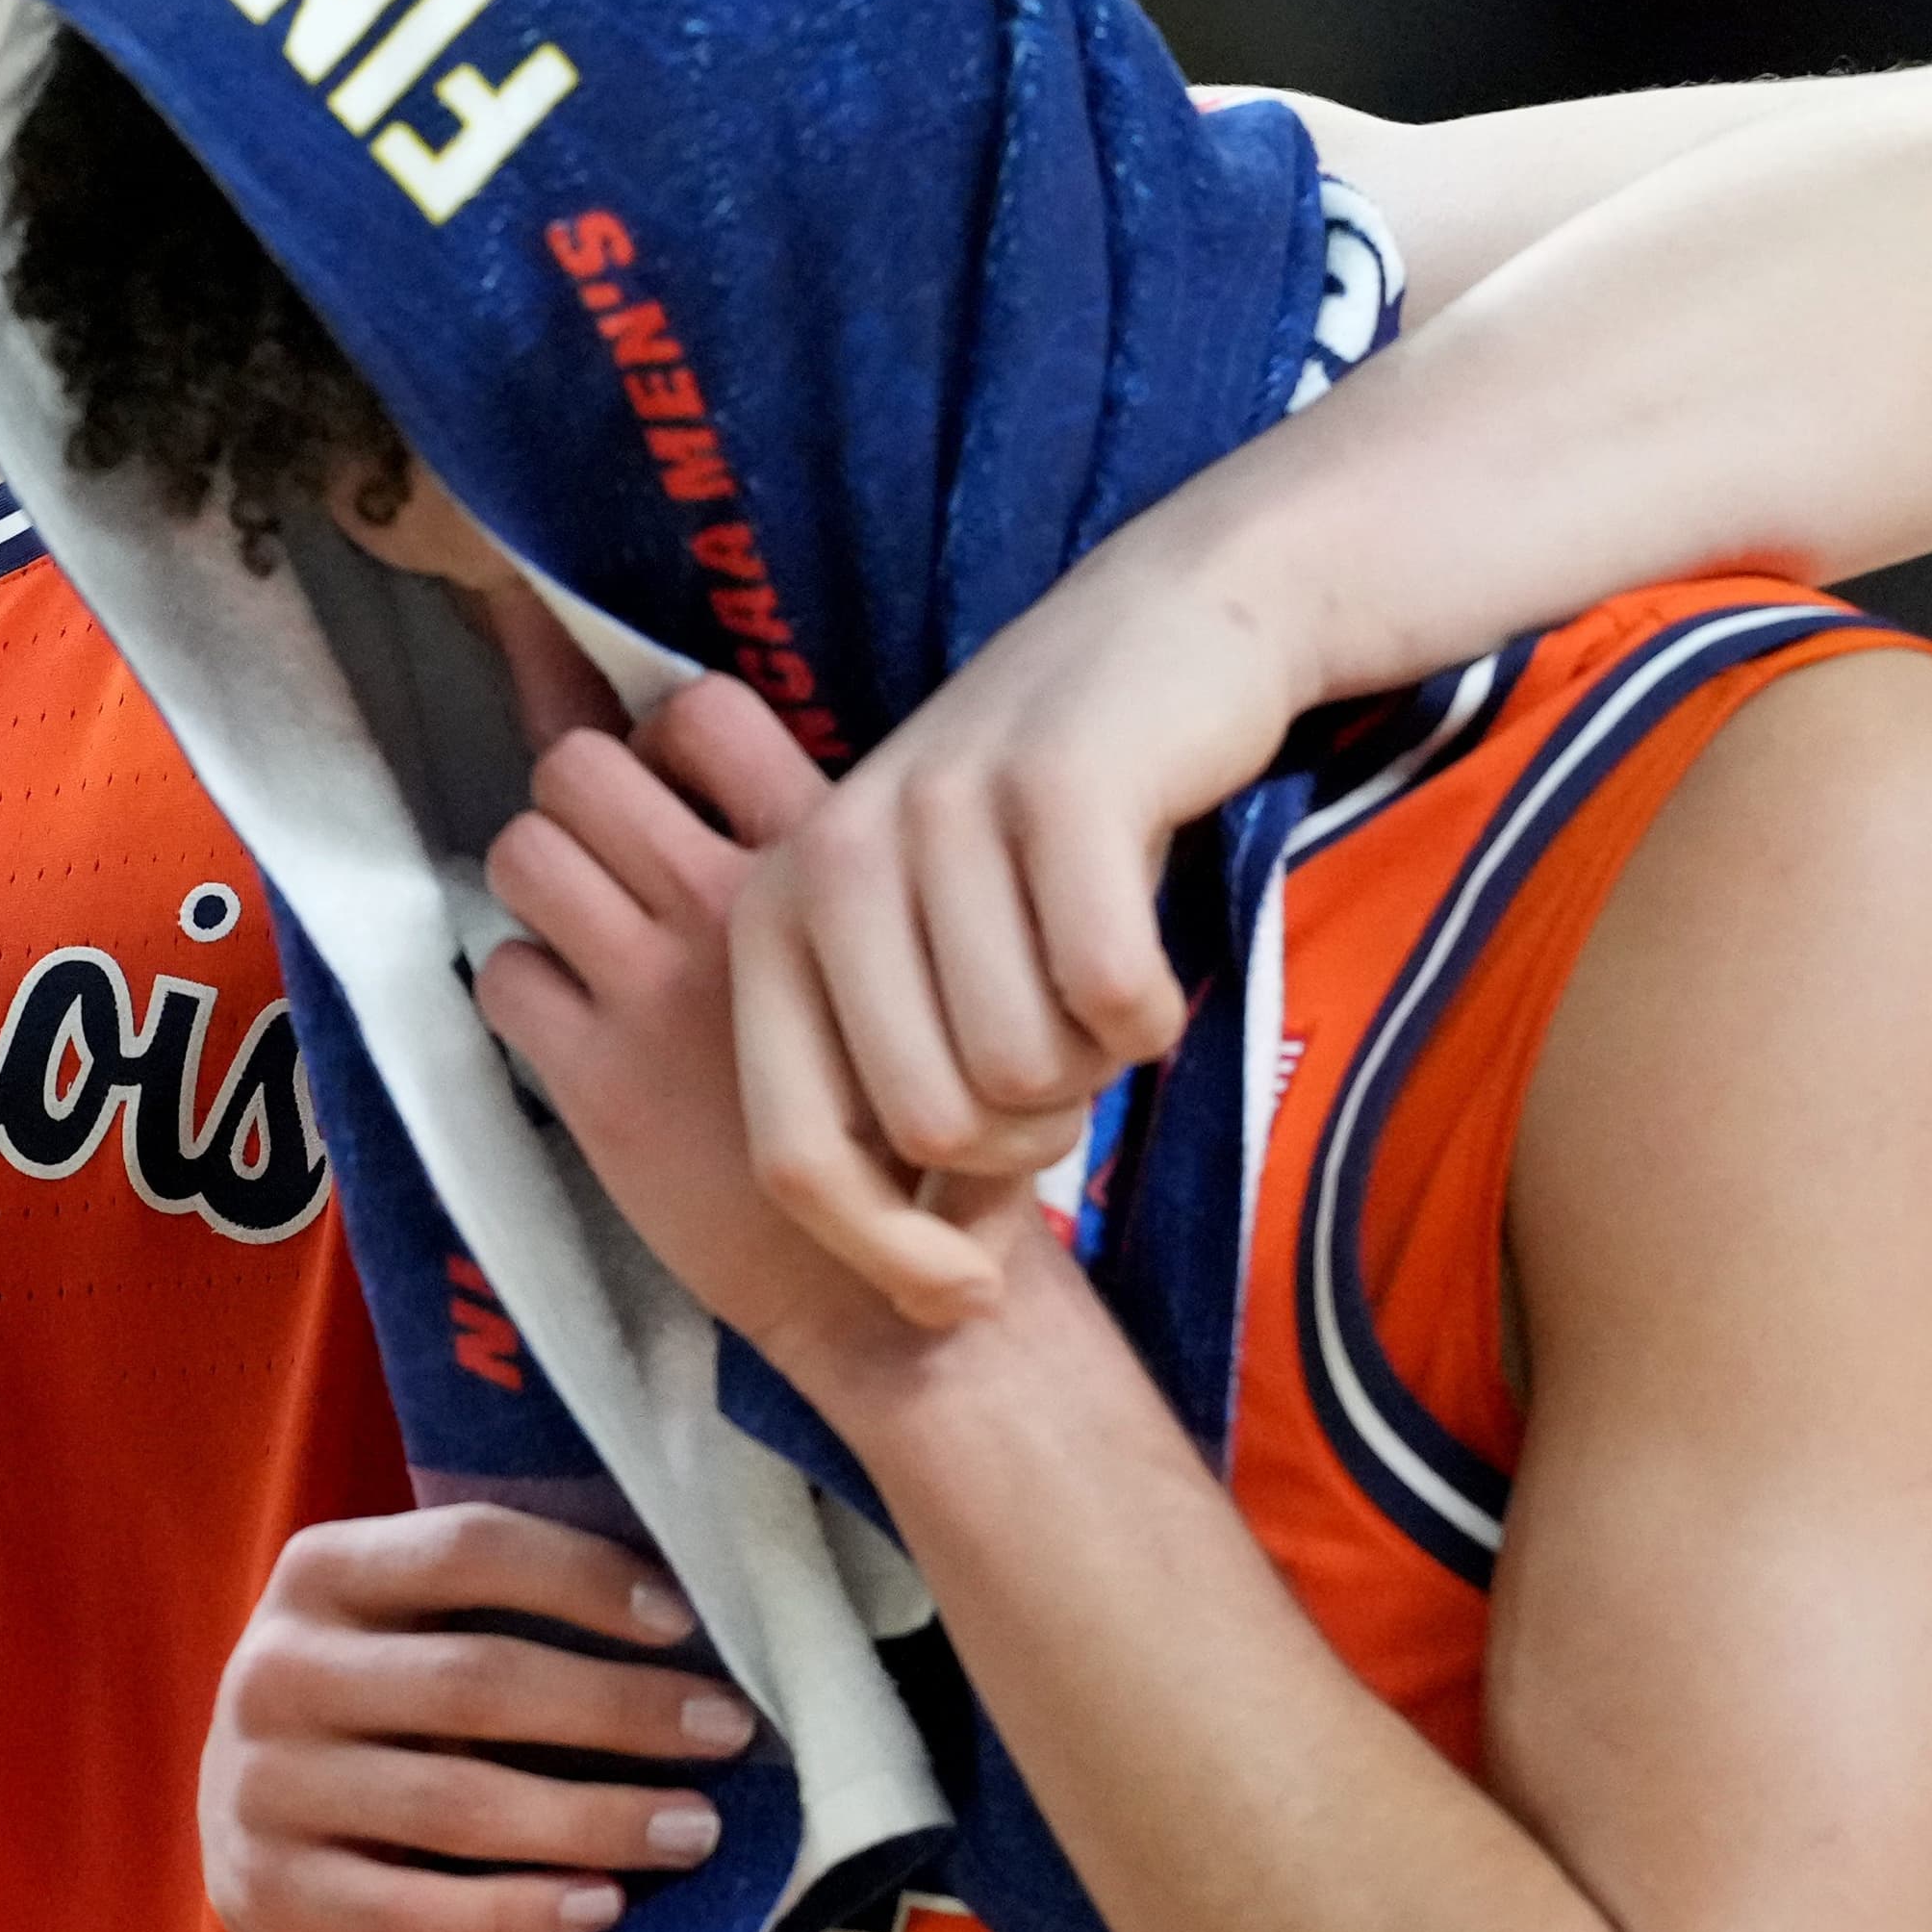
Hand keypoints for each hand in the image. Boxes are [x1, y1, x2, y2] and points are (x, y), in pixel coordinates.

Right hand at [201, 1501, 757, 1931]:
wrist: (249, 1827)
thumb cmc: (373, 1707)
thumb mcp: (404, 1629)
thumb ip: (500, 1608)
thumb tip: (683, 1613)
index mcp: (319, 1572)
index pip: (465, 1547)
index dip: (582, 1576)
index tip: (686, 1619)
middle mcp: (277, 1669)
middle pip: (473, 1682)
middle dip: (618, 1709)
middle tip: (727, 1733)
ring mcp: (265, 1787)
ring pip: (456, 1802)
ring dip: (594, 1817)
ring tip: (694, 1829)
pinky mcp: (272, 1895)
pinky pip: (418, 1911)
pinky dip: (521, 1912)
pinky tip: (602, 1906)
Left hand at [477, 681, 962, 1364]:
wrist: (894, 1279)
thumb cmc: (916, 1115)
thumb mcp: (907, 950)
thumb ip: (827, 867)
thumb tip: (727, 768)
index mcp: (820, 863)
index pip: (700, 709)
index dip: (661, 733)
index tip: (673, 788)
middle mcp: (732, 910)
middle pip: (577, 767)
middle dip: (574, 799)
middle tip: (607, 859)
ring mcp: (658, 994)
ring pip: (523, 854)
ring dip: (537, 886)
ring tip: (582, 932)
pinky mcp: (601, 1083)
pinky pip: (503, 977)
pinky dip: (520, 992)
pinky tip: (573, 1026)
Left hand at [726, 523, 1308, 1320]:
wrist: (1160, 637)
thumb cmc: (1033, 840)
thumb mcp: (917, 947)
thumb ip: (883, 1080)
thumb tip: (927, 1290)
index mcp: (771, 919)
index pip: (799, 1156)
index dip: (888, 1256)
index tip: (968, 1294)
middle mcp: (828, 863)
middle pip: (929, 1132)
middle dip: (1024, 1147)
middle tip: (1064, 1078)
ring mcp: (937, 818)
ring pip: (1027, 1073)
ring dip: (1092, 1072)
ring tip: (1096, 995)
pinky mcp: (1056, 790)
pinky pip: (1115, 1000)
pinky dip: (1153, 1015)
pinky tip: (1145, 958)